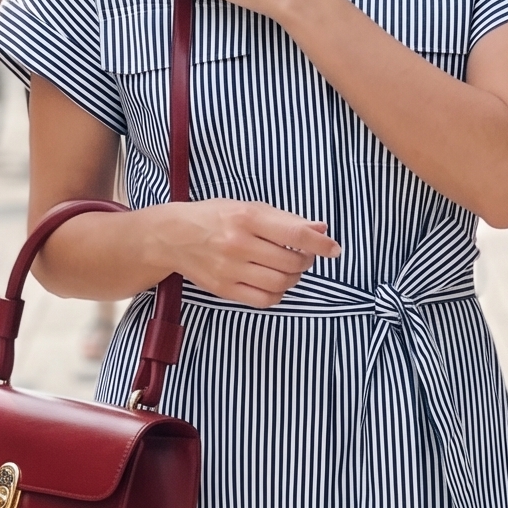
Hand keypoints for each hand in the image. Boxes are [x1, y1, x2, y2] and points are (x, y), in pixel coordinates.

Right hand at [152, 199, 339, 307]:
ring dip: (293, 278)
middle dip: (305, 261)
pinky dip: (277, 294)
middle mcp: (238, 244)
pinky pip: (264, 300)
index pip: (295, 234)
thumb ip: (285, 219)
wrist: (173, 236)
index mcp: (247, 217)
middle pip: (291, 262)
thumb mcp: (248, 207)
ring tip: (288, 269)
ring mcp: (230, 269)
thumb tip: (321, 229)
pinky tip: (274, 283)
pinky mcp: (224, 289)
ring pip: (280, 283)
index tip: (334, 249)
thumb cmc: (215, 217)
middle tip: (303, 256)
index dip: (320, 244)